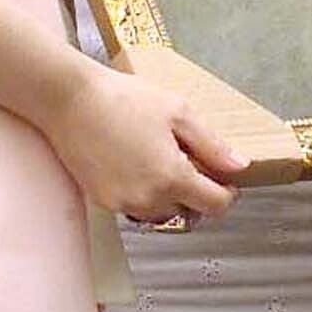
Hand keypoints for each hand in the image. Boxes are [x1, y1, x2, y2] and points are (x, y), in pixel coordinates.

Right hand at [42, 61, 240, 223]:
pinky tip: (139, 162)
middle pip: (188, 211)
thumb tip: (239, 166)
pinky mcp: (102, 201)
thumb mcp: (179, 112)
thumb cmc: (126, 99)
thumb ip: (212, 144)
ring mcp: (122, 204)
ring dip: (171, 195)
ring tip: (163, 157)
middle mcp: (147, 199)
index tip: (226, 178)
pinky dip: (145, 193)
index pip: (214, 205)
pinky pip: (135, 207)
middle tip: (191, 158)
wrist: (72, 101)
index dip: (227, 192)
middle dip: (197, 192)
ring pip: (161, 212)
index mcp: (171, 177)